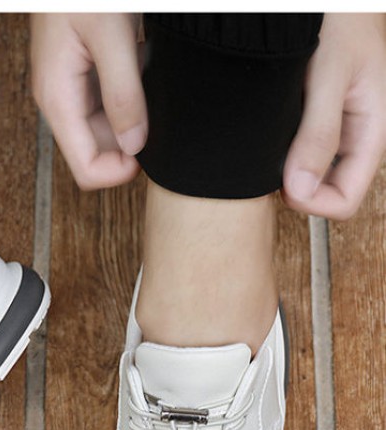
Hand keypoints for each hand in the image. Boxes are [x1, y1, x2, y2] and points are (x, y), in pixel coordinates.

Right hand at [31, 13, 145, 189]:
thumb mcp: (111, 36)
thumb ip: (123, 94)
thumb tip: (135, 144)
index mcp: (58, 99)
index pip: (86, 168)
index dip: (120, 171)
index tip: (150, 153)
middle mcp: (61, 99)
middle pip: (98, 151)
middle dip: (129, 144)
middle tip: (158, 117)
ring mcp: (71, 86)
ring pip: (106, 129)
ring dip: (133, 118)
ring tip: (149, 84)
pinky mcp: (83, 71)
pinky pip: (109, 102)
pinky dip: (131, 95)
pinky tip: (144, 67)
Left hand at [283, 13, 385, 219]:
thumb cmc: (335, 16)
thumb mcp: (329, 74)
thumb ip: (318, 133)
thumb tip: (301, 190)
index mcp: (372, 128)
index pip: (345, 199)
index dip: (313, 203)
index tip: (283, 187)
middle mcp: (354, 133)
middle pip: (325, 191)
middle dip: (296, 189)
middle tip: (267, 169)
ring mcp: (333, 125)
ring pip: (308, 173)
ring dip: (284, 170)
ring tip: (265, 148)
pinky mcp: (312, 115)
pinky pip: (295, 150)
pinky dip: (277, 150)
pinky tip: (265, 134)